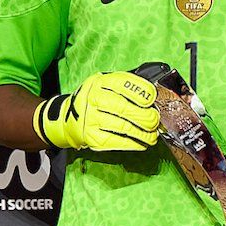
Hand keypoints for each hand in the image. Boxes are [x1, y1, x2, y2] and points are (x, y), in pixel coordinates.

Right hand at [35, 70, 159, 150]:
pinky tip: (142, 143)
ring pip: (123, 127)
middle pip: (124, 108)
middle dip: (145, 116)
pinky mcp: (91, 136)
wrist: (68, 118)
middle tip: (154, 120)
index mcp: (100, 82)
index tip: (152, 100)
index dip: (142, 92)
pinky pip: (117, 141)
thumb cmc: (97, 100)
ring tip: (152, 135)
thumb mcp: (108, 85)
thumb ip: (129, 87)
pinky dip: (134, 143)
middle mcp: (93, 98)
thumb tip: (157, 96)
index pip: (124, 84)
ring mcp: (90, 118)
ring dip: (143, 133)